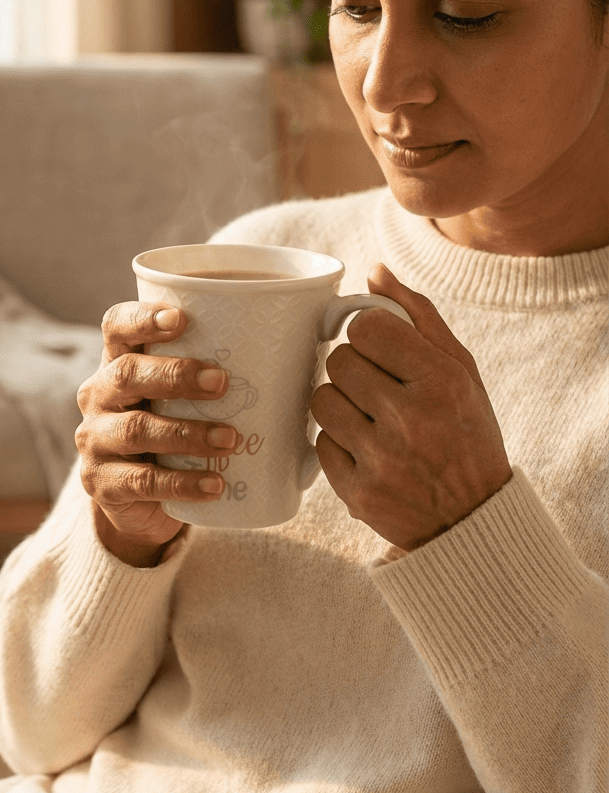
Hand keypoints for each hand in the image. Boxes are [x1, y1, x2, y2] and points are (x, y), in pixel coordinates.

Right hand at [76, 303, 234, 566]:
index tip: (182, 318)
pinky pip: (143, 482)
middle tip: (223, 382)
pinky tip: (216, 485)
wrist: (140, 499)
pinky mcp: (103, 485)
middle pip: (127, 373)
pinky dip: (183, 483)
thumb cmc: (176, 428)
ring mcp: (95, 441)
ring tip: (231, 438)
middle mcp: (98, 395)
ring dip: (187, 433)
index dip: (143, 318)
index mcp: (118, 361)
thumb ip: (227, 369)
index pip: (117, 327)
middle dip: (176, 375)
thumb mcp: (187, 398)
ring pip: (137, 429)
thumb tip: (319, 333)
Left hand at [310, 264, 511, 551]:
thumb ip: (419, 317)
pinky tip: (367, 450)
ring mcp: (382, 460)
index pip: (366, 328)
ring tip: (369, 417)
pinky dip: (338, 442)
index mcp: (442, 382)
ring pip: (322, 400)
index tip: (378, 347)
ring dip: (340, 403)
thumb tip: (373, 272)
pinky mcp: (358, 494)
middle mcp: (412, 420)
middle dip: (354, 369)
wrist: (472, 521)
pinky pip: (320, 443)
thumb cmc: (467, 434)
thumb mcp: (462, 372)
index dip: (365, 333)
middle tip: (377, 387)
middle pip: (339, 362)